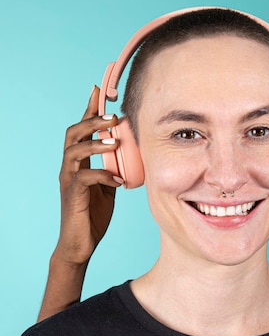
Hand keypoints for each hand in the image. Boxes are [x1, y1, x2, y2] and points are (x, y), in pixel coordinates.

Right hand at [55, 86, 122, 267]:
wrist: (79, 245)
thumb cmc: (91, 217)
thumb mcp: (108, 189)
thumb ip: (113, 171)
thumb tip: (133, 158)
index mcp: (78, 164)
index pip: (81, 130)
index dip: (89, 109)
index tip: (98, 90)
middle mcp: (69, 168)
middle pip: (72, 133)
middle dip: (91, 120)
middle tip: (113, 116)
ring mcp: (68, 181)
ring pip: (74, 151)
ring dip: (95, 142)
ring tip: (115, 140)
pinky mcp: (72, 196)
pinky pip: (84, 178)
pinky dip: (103, 175)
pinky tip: (118, 180)